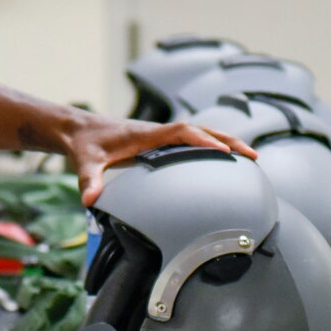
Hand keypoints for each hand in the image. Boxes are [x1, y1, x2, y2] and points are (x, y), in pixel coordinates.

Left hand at [63, 115, 255, 204]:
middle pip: (200, 130)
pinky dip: (211, 146)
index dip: (204, 140)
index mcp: (145, 134)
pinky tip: (224, 160)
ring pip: (200, 133)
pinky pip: (192, 140)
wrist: (79, 129)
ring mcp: (161, 136)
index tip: (224, 152)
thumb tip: (90, 200)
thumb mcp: (85, 162)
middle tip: (252, 155)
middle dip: (227, 141)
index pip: (182, 132)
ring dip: (224, 142)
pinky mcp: (160, 141)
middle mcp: (157, 132)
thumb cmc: (85, 144)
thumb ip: (89, 180)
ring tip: (249, 157)